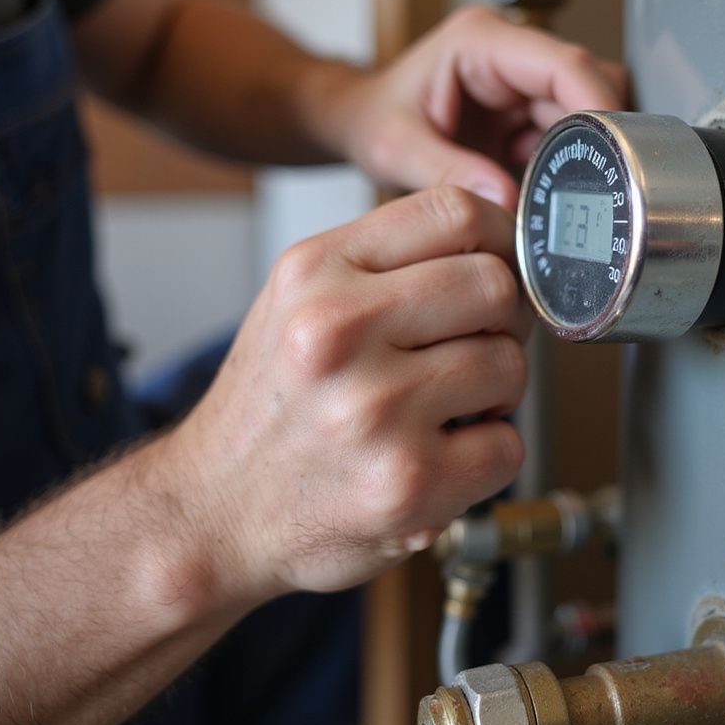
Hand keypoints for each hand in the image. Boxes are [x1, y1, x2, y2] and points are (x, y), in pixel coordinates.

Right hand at [165, 187, 528, 602]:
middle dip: (503, 320)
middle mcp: (338, 332)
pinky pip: (508, 447)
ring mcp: (375, 410)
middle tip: (476, 345)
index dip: (501, 236)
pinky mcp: (407, 483)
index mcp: (315, 272)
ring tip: (445, 407)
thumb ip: (389, 259)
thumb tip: (502, 223)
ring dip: (495, 391)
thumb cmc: (271, 406)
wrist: (213, 512)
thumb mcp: (301, 300)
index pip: (453, 212)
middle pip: (495, 286)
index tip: (504, 262)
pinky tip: (441, 456)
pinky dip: (487, 455)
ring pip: (510, 365)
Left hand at [331, 6, 626, 210]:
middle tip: (598, 191)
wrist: (360, 121)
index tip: (616, 151)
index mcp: (480, 42)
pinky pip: (566, 139)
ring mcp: (522, 84)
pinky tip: (550, 199)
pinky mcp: (526, 114)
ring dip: (582, 158)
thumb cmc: (372, 120)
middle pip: (586, 87)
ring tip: (567, 200)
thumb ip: (446, 172)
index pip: (563, 64)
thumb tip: (505, 202)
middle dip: (597, 140)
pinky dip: (565, 170)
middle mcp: (510, 55)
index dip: (598, 105)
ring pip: (584, 114)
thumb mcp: (395, 149)